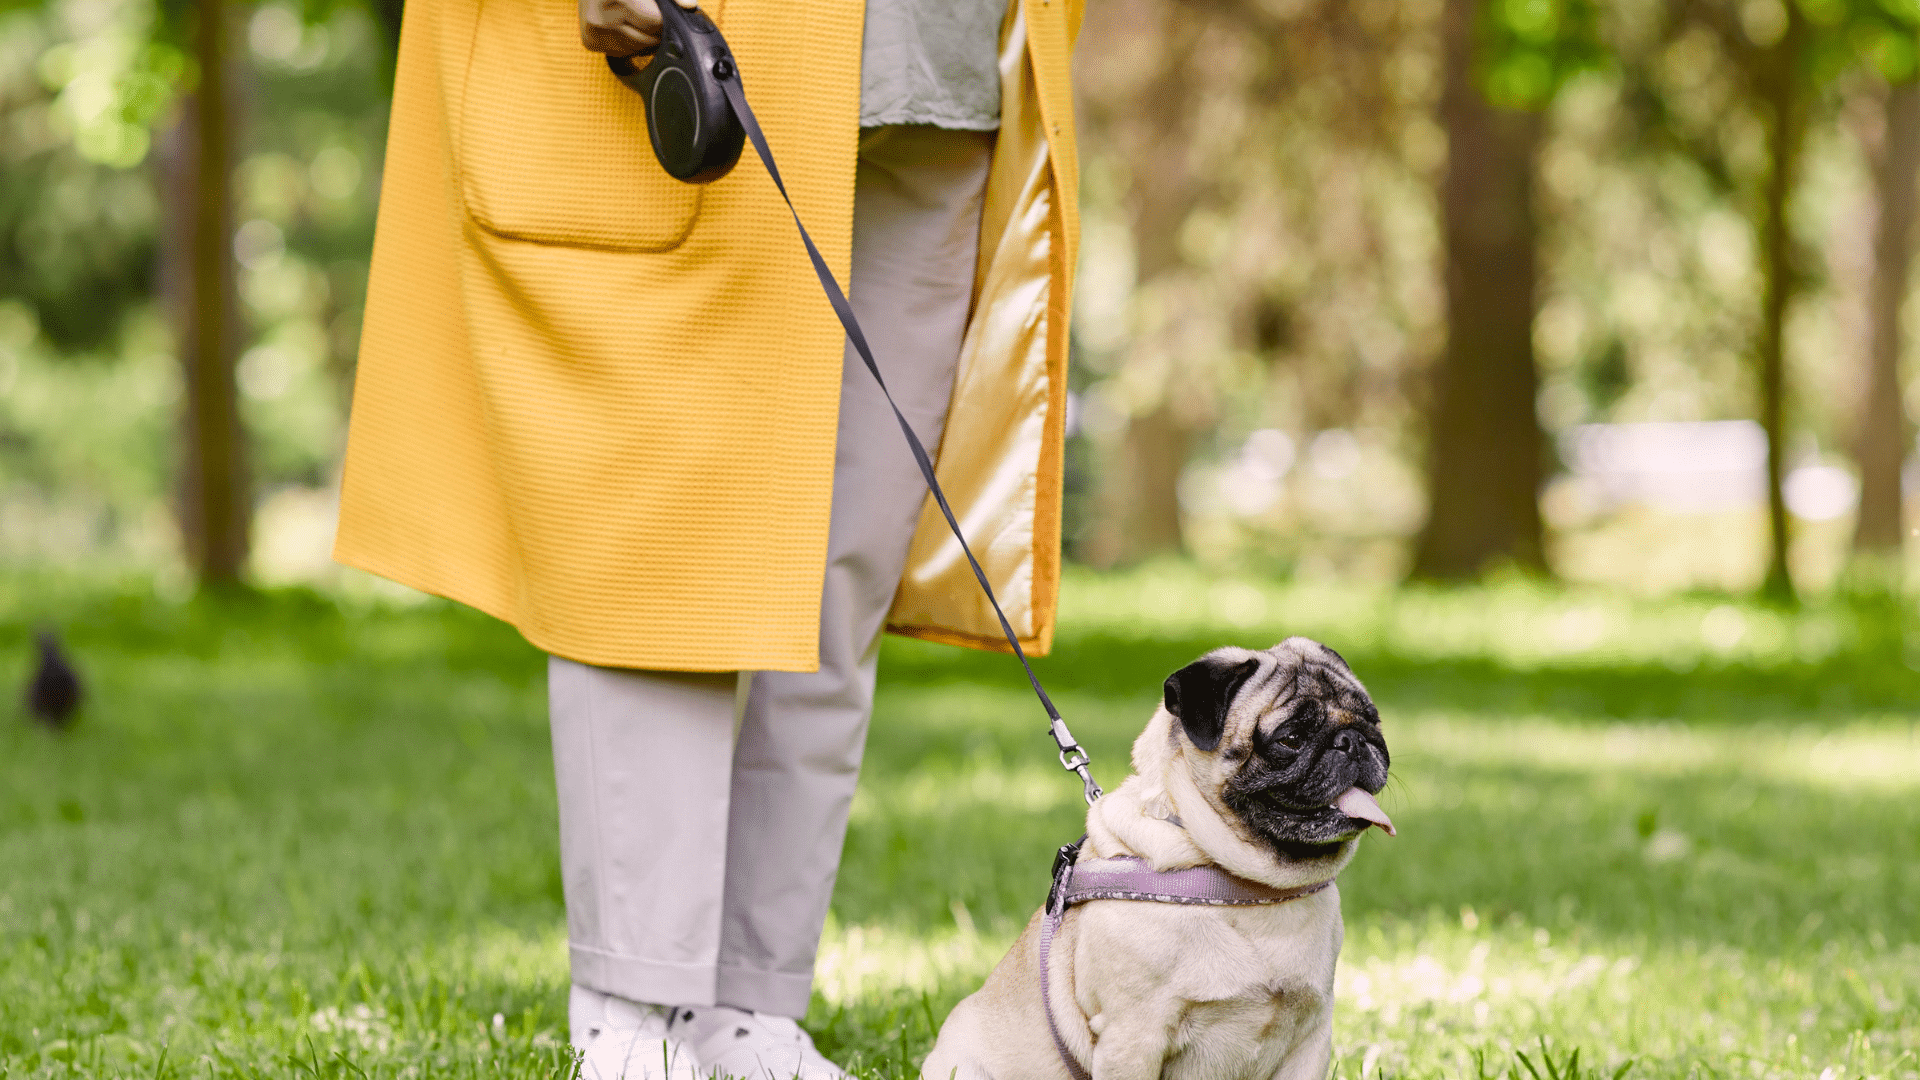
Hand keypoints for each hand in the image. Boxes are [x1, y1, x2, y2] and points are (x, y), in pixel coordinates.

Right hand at [579, 0, 697, 56]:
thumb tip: (689, 5)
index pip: (654, 21)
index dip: (665, 19)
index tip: (664, 13)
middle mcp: (600, 14)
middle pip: (646, 38)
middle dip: (656, 31)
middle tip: (653, 17)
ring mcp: (594, 30)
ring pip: (635, 48)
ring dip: (644, 39)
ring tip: (639, 20)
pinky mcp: (590, 42)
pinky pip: (622, 52)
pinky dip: (629, 44)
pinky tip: (626, 26)